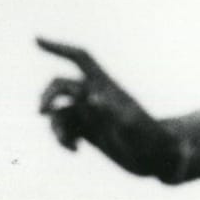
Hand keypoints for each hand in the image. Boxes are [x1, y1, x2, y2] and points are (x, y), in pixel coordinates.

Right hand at [36, 38, 181, 179]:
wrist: (163, 159)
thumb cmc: (160, 144)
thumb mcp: (138, 129)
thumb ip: (120, 114)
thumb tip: (94, 99)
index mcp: (109, 88)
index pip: (81, 59)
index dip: (59, 48)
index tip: (36, 40)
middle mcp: (97, 97)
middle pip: (62, 85)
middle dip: (48, 96)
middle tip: (41, 113)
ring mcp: (92, 114)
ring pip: (60, 110)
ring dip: (55, 126)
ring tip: (69, 144)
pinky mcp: (90, 130)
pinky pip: (65, 127)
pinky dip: (63, 138)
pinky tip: (76, 150)